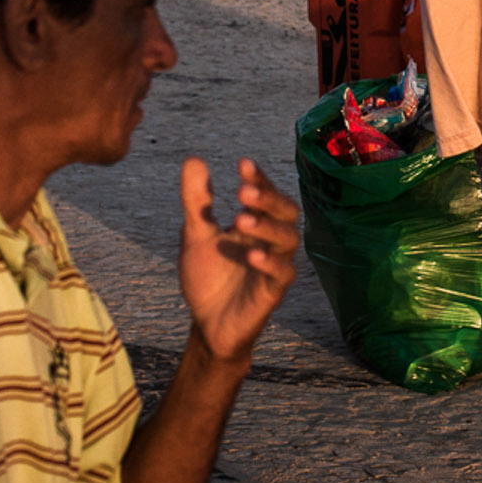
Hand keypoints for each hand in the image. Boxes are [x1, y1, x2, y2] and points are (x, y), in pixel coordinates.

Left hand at [176, 156, 299, 364]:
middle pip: (286, 212)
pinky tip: (252, 255)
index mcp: (255, 223)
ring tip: (241, 219)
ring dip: (267, 227)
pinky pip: (283, 273)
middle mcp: (270, 240)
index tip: (243, 164)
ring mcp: (274, 265)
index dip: (259, 179)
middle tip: (242, 191)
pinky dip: (270, 262)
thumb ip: (197, 201)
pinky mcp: (273, 291)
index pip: (265, 194)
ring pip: (287, 239)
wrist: (207, 324)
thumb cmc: (208, 278)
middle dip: (268, 199)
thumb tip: (194, 158)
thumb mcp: (196, 235)